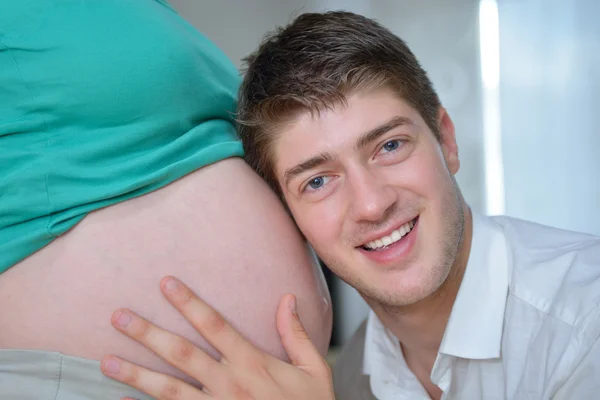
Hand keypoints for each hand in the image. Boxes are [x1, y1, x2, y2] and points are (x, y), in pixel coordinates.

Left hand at [101, 276, 334, 398]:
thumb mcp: (314, 371)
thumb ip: (296, 335)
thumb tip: (287, 299)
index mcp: (253, 365)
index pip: (216, 326)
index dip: (190, 303)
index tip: (166, 283)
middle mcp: (229, 386)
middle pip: (182, 355)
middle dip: (148, 334)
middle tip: (118, 317)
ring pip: (168, 391)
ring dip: (136, 375)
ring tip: (105, 362)